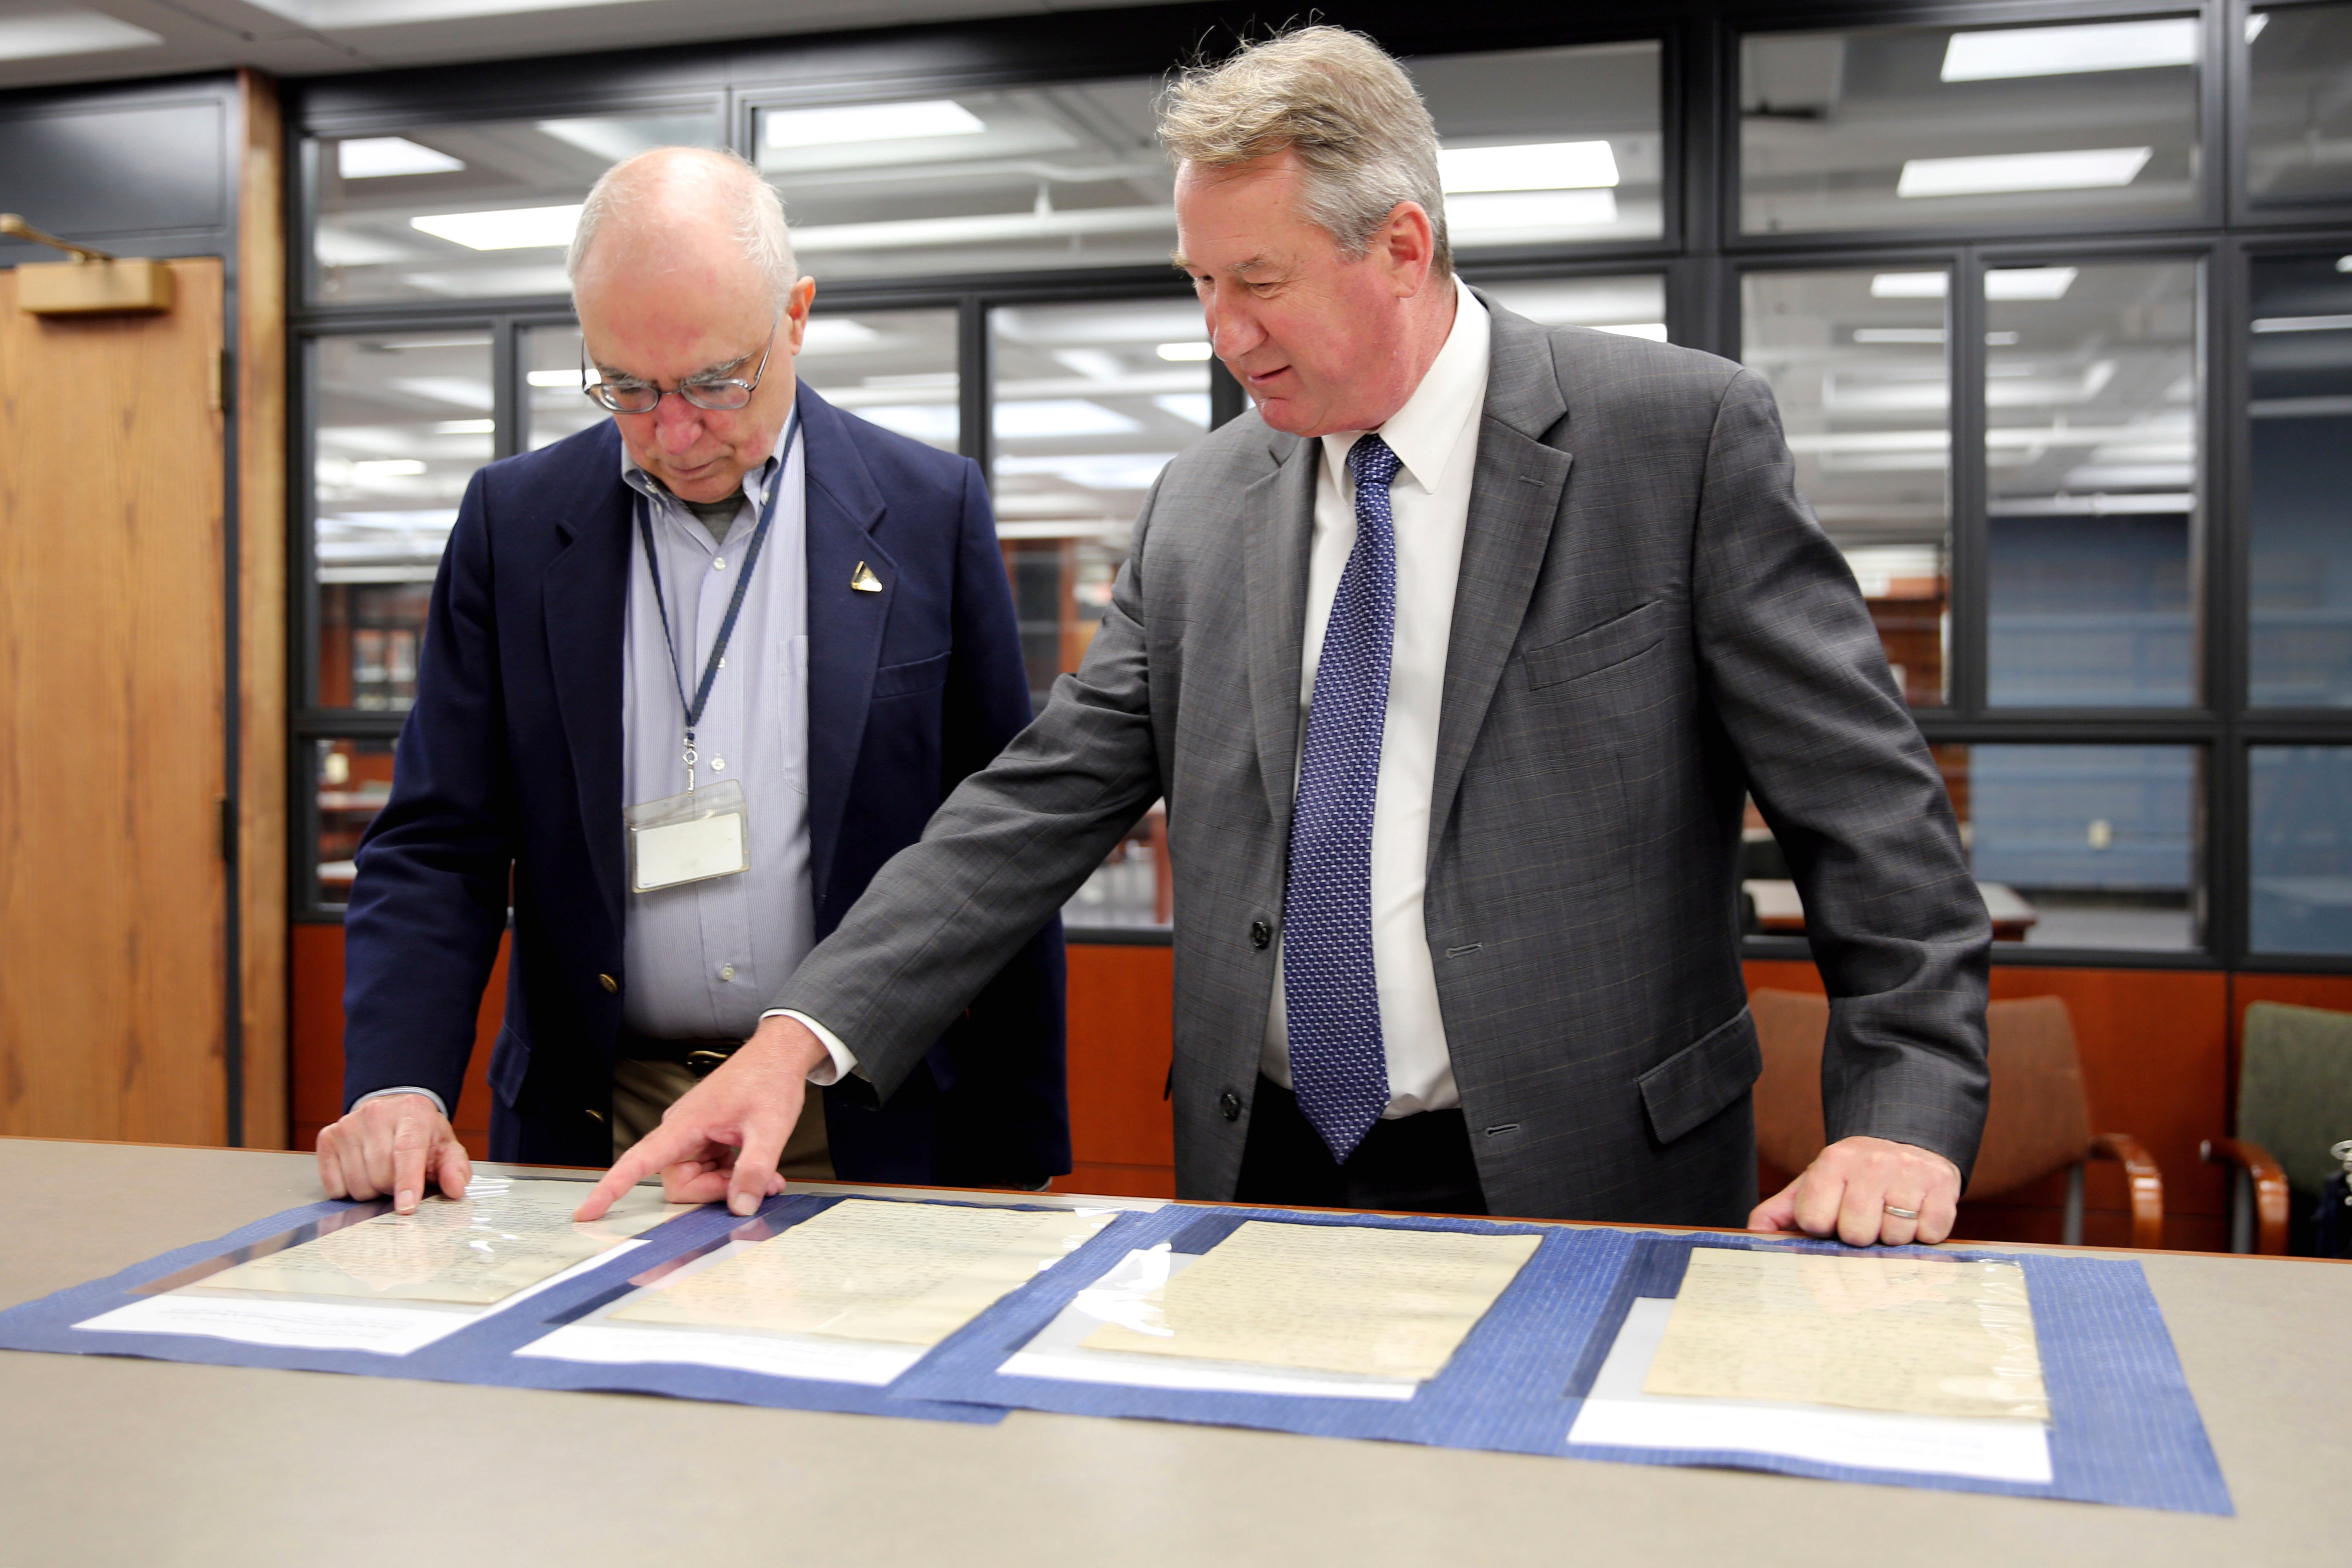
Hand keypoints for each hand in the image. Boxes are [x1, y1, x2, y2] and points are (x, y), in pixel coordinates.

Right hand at [315, 1093, 471, 1214]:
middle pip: (381, 1175)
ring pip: (357, 1184)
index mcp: (413, 1112)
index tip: (407, 1208)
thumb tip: (456, 1188)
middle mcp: (377, 1113)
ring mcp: (348, 1124)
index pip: (407, 1150)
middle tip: (400, 1179)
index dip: (407, 1182)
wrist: (392, 1113)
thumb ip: (455, 1169)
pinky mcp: (327, 1137)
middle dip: (394, 1189)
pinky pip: (334, 1186)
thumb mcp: (445, 1147)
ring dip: (372, 1191)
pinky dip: (348, 1190)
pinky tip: (361, 1172)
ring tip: (382, 1174)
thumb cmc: (421, 1135)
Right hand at [573, 1014, 830, 1220]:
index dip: (610, 1189)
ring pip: (698, 1179)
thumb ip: (754, 1170)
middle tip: (755, 1185)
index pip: (637, 1161)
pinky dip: (734, 1174)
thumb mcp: (769, 1129)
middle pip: (680, 1183)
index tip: (587, 1211)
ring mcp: (694, 1134)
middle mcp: (682, 1130)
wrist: (779, 1054)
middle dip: (716, 1191)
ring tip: (766, 1174)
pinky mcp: (707, 1137)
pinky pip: (711, 1169)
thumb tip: (740, 1207)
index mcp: (684, 1124)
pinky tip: (761, 1168)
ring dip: (731, 1184)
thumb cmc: (769, 1079)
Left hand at [1748, 1135, 1962, 1245]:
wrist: (1905, 1147)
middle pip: (1857, 1234)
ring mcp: (1909, 1172)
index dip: (1823, 1229)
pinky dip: (1924, 1235)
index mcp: (1832, 1161)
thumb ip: (1780, 1213)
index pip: (1816, 1220)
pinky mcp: (1942, 1185)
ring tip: (1890, 1216)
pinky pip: (1930, 1234)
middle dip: (1859, 1236)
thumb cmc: (1853, 1179)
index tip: (1832, 1219)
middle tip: (1865, 1220)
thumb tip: (1754, 1236)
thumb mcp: (1813, 1186)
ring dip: (1892, 1237)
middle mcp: (1870, 1162)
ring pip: (1894, 1237)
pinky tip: (1916, 1215)